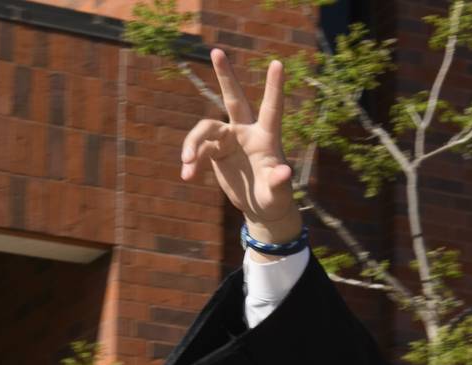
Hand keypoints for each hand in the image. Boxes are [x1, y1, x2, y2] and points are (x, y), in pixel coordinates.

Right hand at [180, 49, 303, 242]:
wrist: (260, 207)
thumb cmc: (275, 199)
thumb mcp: (279, 194)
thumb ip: (279, 182)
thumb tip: (284, 171)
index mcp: (267, 138)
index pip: (272, 108)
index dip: (274, 86)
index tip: (278, 63)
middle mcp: (246, 131)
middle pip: (234, 98)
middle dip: (225, 75)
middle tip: (216, 50)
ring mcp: (229, 139)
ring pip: (205, 129)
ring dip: (192, 144)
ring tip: (186, 163)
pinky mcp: (215, 150)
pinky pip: (197, 149)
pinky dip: (191, 162)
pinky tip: (187, 176)